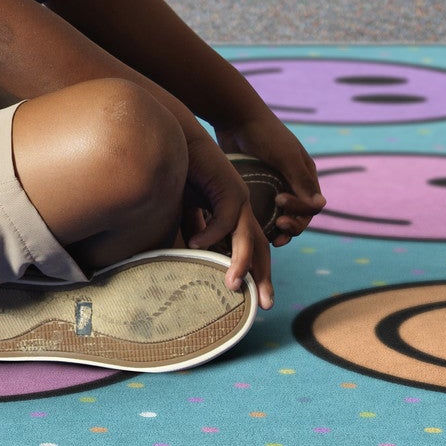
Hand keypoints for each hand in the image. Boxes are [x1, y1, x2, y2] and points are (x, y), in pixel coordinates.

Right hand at [180, 128, 273, 310]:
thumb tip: (192, 256)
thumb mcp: (188, 211)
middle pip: (260, 249)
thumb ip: (194, 231)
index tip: (255, 299)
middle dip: (263, 278)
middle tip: (265, 305)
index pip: (251, 249)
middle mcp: (243, 209)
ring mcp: (239, 197)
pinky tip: (195, 245)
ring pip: (247, 238)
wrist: (179, 139)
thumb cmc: (181, 173)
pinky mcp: (229, 186)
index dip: (255, 273)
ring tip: (232, 286)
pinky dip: (210, 233)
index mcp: (236, 215)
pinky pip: (224, 218)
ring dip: (241, 264)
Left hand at [223, 111, 323, 240]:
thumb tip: (320, 206)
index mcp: (305, 175)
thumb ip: (302, 181)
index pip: (311, 206)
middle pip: (300, 216)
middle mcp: (292, 184)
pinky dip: (262, 224)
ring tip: (272, 239)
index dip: (300, 211)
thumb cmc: (264, 133)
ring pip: (281, 218)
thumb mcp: (285, 156)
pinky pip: (263, 212)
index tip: (280, 202)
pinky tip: (254, 231)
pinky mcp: (256, 189)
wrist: (235, 117)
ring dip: (280, 231)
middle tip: (278, 227)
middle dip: (292, 226)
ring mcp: (273, 187)